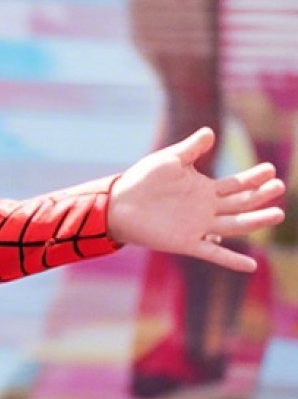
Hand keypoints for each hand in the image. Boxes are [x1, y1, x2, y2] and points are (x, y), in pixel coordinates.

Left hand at [107, 128, 284, 271]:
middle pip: (241, 203)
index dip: (254, 178)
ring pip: (235, 224)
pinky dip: (231, 260)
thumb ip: (191, 148)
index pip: (236, 184)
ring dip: (256, 221)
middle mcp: (207, 208)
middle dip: (260, 195)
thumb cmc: (142, 180)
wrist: (118, 203)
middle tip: (279, 186)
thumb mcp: (169, 160)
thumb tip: (210, 132)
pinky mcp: (187, 242)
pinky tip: (252, 266)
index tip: (271, 170)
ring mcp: (199, 226)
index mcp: (205, 189)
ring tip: (277, 214)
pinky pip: (214, 253)